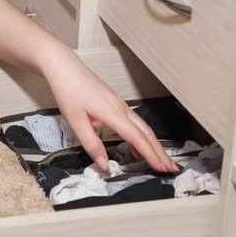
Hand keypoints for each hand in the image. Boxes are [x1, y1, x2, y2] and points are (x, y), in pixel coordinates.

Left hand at [42, 49, 178, 172]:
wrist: (64, 68)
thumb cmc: (68, 91)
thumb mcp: (75, 122)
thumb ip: (91, 144)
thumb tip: (104, 164)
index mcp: (113, 113)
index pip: (137, 138)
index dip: (150, 155)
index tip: (161, 169)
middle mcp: (121, 108)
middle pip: (147, 133)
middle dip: (160, 152)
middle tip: (171, 168)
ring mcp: (119, 104)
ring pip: (142, 127)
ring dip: (153, 144)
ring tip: (160, 160)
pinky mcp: (114, 103)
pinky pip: (133, 122)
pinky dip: (141, 136)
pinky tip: (136, 146)